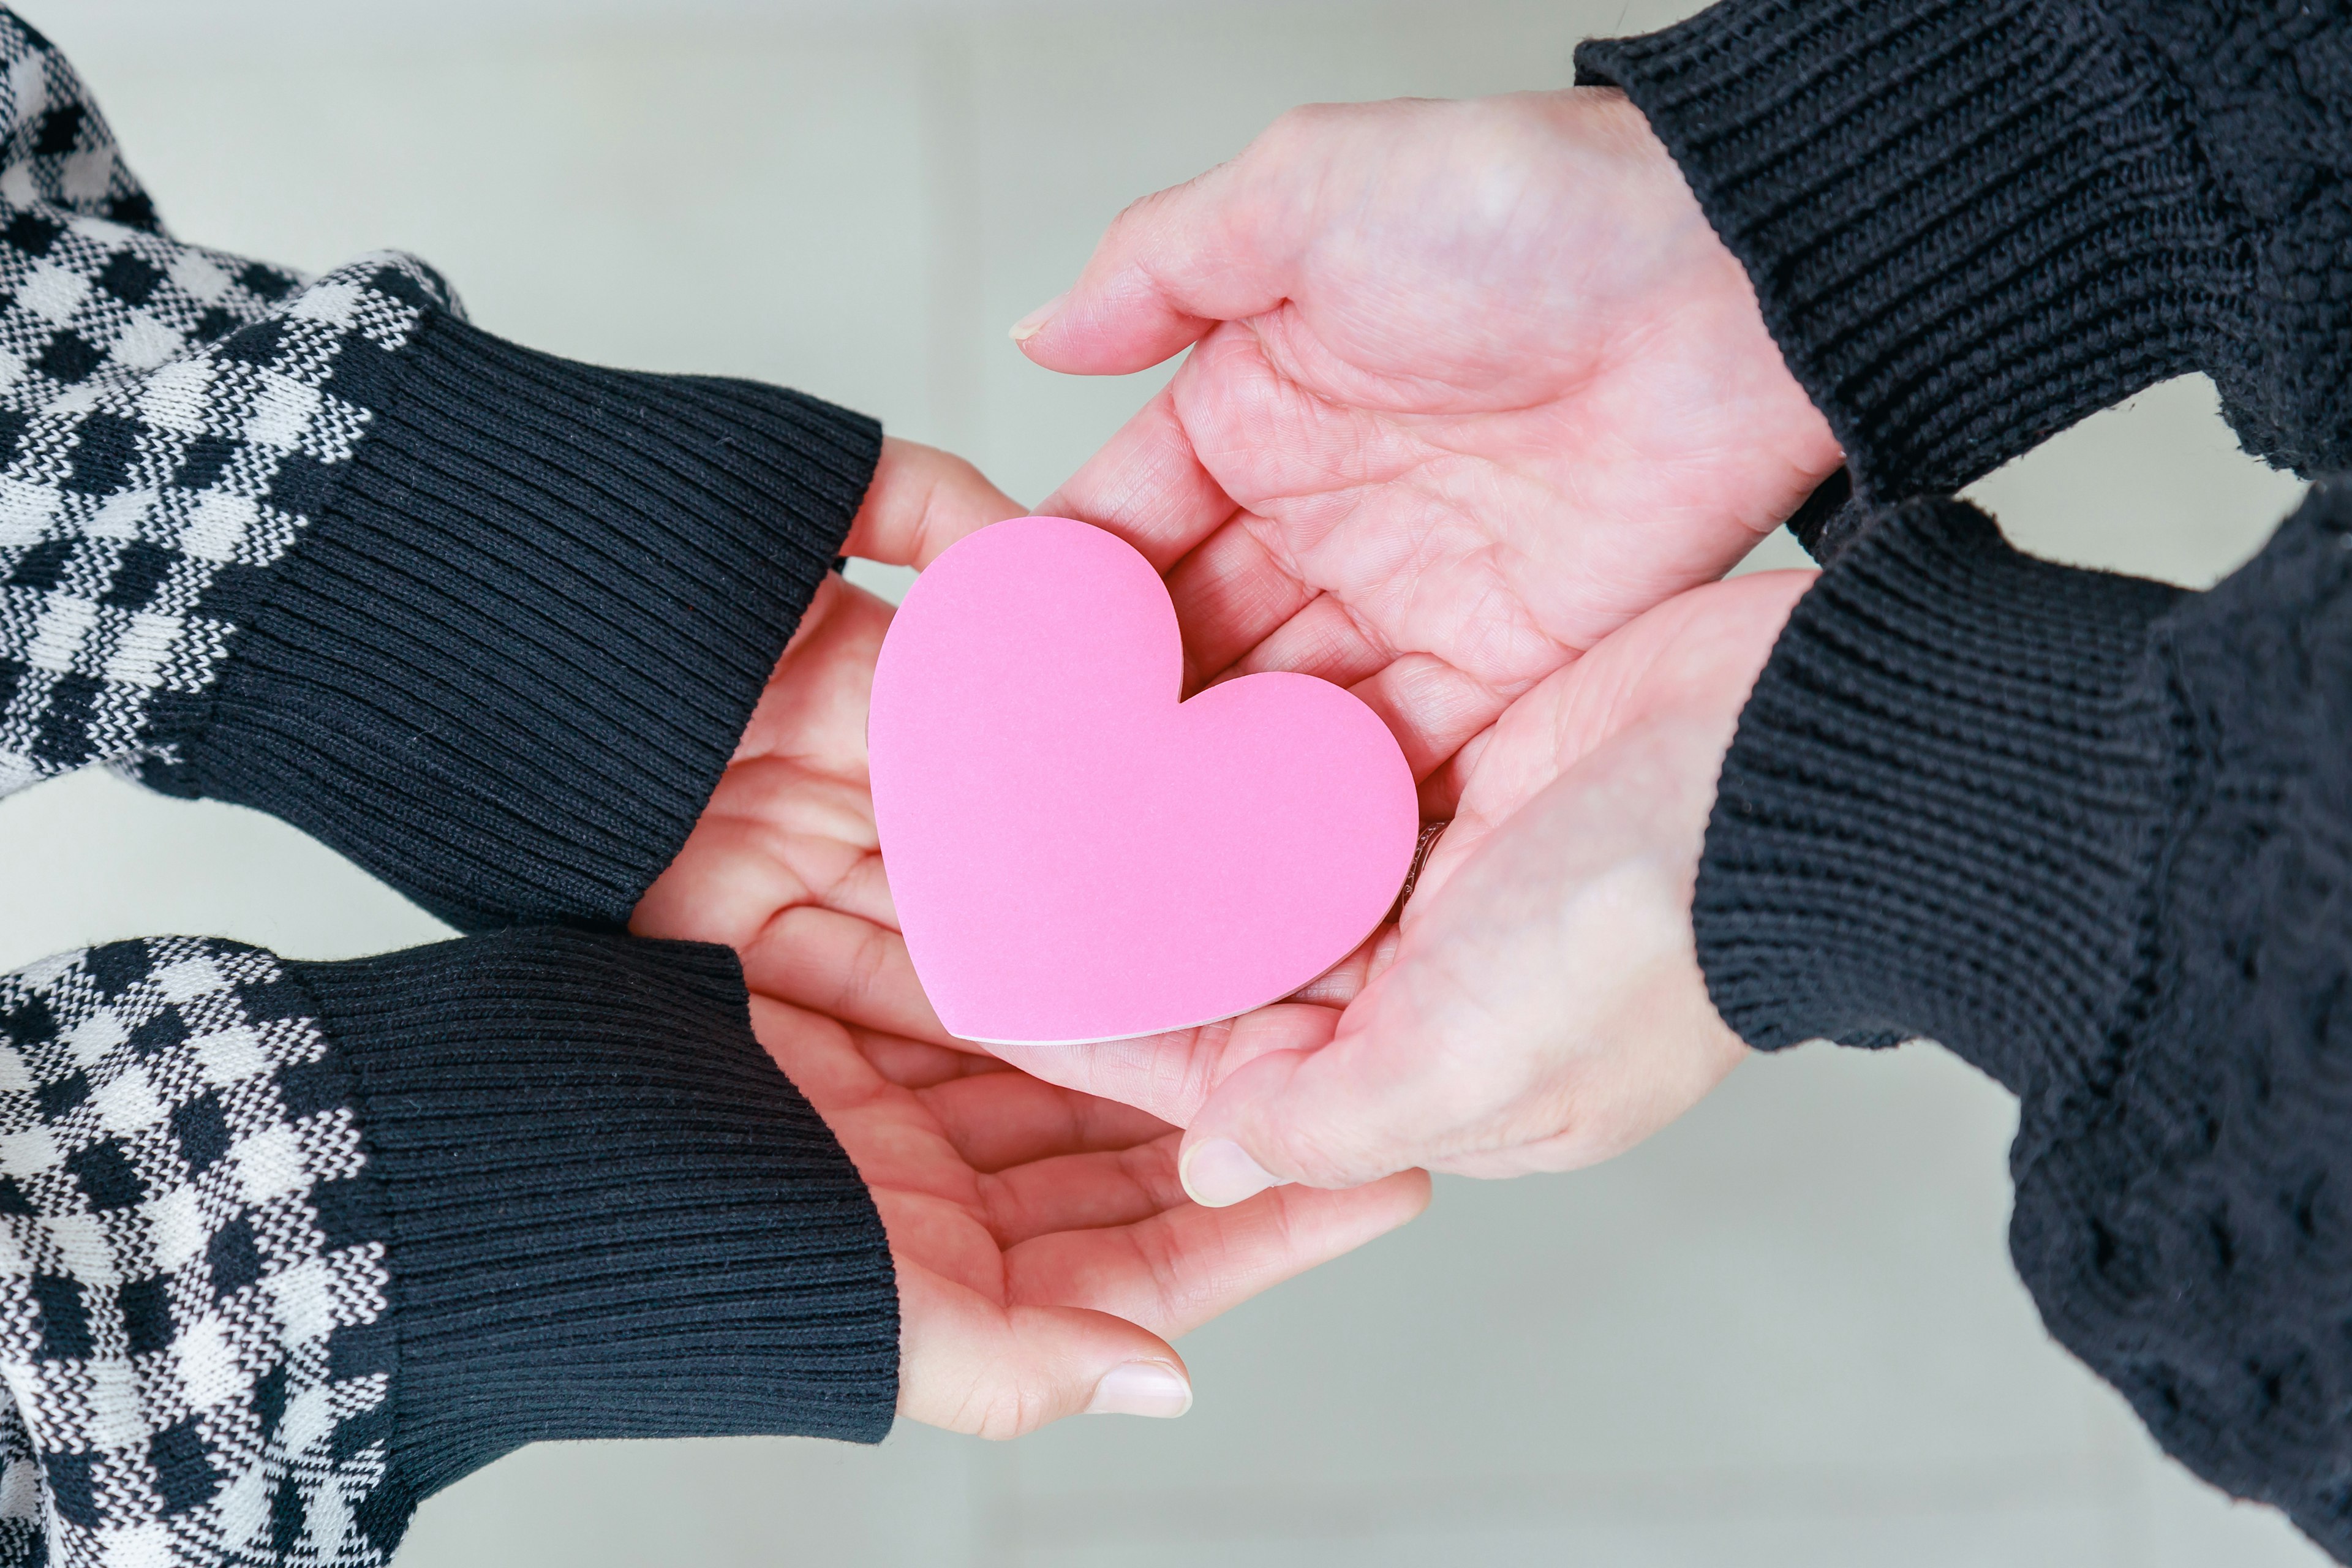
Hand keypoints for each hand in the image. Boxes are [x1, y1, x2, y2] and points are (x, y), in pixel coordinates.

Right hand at [635, 440, 1429, 1433]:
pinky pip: (962, 725)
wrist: (379, 1110)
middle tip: (1388, 990)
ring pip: (1059, 883)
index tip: (1395, 1162)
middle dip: (1242, 1017)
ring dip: (1168, 853)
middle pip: (1116, 1037)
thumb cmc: (595, 1215)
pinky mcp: (806, 793)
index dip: (1258, 1185)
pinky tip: (1141, 684)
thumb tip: (1161, 1377)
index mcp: (919, 1177)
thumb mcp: (819, 1301)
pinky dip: (1041, 684)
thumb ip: (982, 1351)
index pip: (1126, 1193)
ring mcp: (852, 909)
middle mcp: (902, 1046)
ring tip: (1306, 836)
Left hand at [985, 568, 1812, 1197]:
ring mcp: (1451, 867)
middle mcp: (1433, 982)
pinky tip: (1163, 714)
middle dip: (1136, 929)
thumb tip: (1209, 1168)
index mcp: (1435, 1082)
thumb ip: (1326, 1120)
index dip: (1116, 1037)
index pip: (1234, 1078)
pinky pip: (1330, 772)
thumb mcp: (1466, 1064)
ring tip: (1055, 780)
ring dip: (1180, 830)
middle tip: (1003, 872)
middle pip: (1244, 968)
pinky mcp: (1468, 760)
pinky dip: (1255, 755)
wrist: (1798, 764)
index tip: (1000, 986)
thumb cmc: (1651, 935)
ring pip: (1274, 861)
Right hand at [1017, 88, 1838, 803]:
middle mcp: (1323, 515)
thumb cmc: (1531, 207)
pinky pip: (1396, 753)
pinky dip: (1329, 808)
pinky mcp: (1503, 661)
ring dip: (1213, 783)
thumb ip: (1161, 264)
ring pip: (1278, 713)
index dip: (1058, 604)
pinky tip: (1260, 862)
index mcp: (1256, 409)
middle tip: (1045, 809)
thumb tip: (1031, 334)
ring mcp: (1410, 595)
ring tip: (1131, 863)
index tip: (990, 686)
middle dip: (1124, 722)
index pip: (1123, 528)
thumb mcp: (1314, 189)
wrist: (1735, 272)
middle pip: (1191, 643)